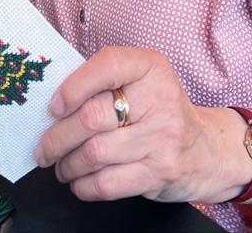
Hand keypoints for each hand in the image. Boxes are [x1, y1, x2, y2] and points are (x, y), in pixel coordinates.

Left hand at [35, 46, 251, 203]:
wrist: (207, 149)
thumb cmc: (161, 110)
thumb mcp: (143, 81)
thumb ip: (106, 81)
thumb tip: (54, 101)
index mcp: (150, 67)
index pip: (107, 65)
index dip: (73, 86)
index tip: (54, 107)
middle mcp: (159, 98)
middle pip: (91, 117)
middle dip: (57, 137)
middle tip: (43, 147)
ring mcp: (162, 137)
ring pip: (94, 153)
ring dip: (67, 164)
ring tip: (60, 164)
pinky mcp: (159, 172)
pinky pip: (107, 183)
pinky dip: (83, 186)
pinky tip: (79, 181)